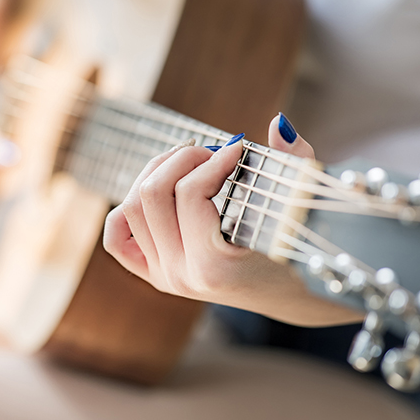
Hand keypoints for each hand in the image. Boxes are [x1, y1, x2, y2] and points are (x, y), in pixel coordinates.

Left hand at [103, 114, 360, 326]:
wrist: (295, 296)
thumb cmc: (303, 249)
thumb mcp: (303, 208)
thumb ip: (294, 164)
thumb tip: (279, 123)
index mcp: (215, 266)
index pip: (191, 193)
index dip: (215, 159)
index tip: (238, 147)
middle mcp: (181, 275)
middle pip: (153, 194)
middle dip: (182, 158)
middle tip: (211, 151)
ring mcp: (163, 276)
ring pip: (131, 206)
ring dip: (156, 172)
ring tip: (189, 161)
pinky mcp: (153, 274)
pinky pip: (116, 237)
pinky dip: (126, 210)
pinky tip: (158, 194)